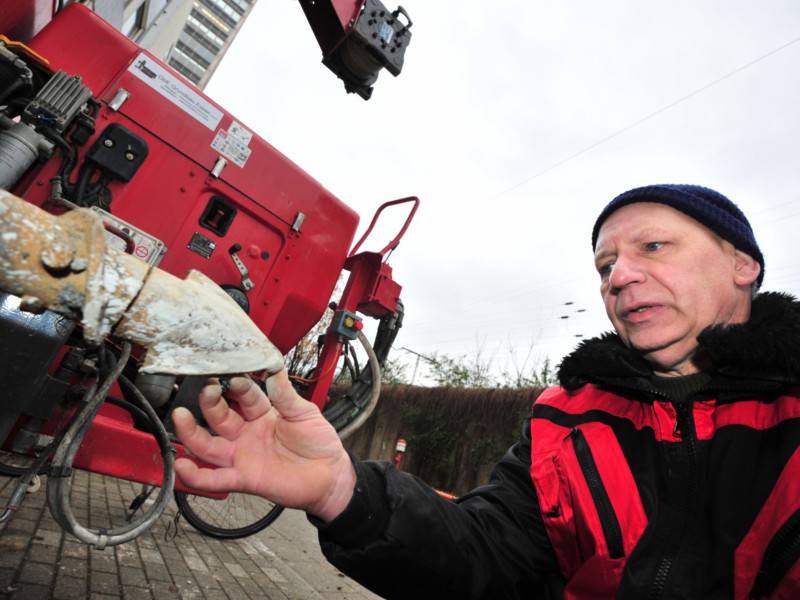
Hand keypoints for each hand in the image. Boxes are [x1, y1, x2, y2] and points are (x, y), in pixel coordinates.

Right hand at [172, 369, 355, 520]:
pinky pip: (215, 479)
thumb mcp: (305, 413)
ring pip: (209, 445)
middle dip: (210, 402)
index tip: (233, 377)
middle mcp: (247, 432)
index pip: (244, 395)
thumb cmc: (319, 443)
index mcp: (262, 413)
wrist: (330, 476)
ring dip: (192, 432)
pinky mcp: (243, 478)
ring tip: (180, 417)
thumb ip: (286, 396)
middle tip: (207, 390)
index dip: (238, 387)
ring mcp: (242, 455)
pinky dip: (196, 475)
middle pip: (220, 416)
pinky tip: (183, 465)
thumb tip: (275, 370)